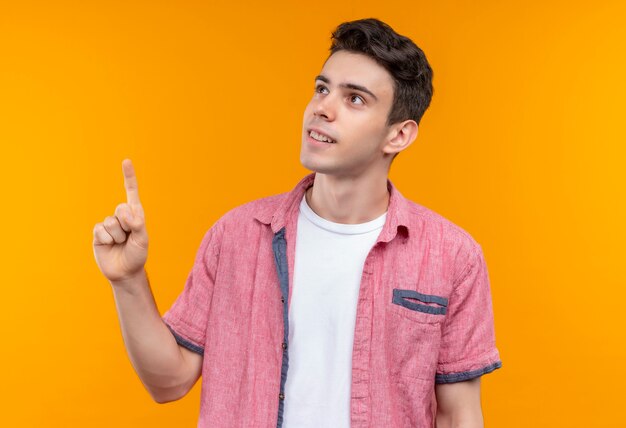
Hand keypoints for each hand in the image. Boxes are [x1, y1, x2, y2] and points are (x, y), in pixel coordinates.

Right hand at [93, 159, 148, 283]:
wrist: (124, 272)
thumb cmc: (137, 255)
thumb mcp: (143, 240)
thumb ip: (138, 224)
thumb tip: (127, 213)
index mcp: (135, 214)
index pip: (131, 192)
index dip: (128, 177)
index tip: (126, 161)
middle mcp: (121, 217)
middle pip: (121, 209)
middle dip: (126, 224)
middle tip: (129, 237)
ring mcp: (109, 224)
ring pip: (111, 222)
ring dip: (117, 236)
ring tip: (120, 244)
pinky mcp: (98, 233)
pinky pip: (100, 230)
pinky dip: (107, 240)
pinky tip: (110, 246)